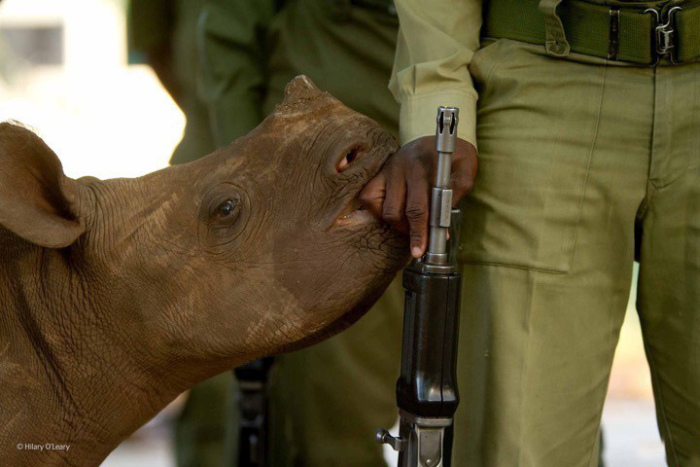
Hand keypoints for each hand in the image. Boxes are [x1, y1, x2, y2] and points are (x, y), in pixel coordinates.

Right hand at [360, 136, 476, 257]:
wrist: (440, 139)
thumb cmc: (454, 158)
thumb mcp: (466, 168)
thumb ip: (459, 190)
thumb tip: (443, 223)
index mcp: (424, 165)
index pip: (419, 205)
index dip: (422, 230)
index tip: (425, 248)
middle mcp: (402, 166)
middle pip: (398, 211)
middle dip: (410, 233)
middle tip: (419, 247)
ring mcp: (388, 169)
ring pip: (384, 208)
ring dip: (397, 224)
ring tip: (411, 226)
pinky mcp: (379, 173)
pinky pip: (368, 198)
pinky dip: (379, 212)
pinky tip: (394, 214)